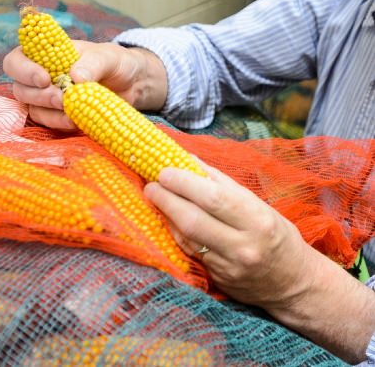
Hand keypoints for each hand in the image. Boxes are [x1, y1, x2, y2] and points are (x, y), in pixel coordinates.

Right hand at [3, 41, 166, 129]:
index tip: (45, 78)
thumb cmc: (116, 64)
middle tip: (62, 98)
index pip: (16, 61)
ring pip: (33, 109)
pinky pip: (49, 124)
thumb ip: (93, 63)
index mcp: (46, 55)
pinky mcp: (58, 117)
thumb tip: (75, 77)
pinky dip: (60, 124)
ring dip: (50, 113)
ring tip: (72, 112)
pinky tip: (75, 122)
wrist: (131, 86)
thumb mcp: (109, 57)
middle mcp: (41, 77)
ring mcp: (47, 99)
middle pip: (20, 89)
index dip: (23, 70)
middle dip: (40, 96)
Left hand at [144, 160, 374, 363]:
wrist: (292, 283)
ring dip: (166, 215)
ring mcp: (228, 267)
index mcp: (258, 220)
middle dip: (166, 199)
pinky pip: (189, 251)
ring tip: (155, 197)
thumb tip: (188, 161)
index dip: (183, 183)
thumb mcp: (258, 205)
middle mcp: (243, 246)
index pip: (213, 198)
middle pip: (193, 220)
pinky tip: (169, 219)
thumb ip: (222, 183)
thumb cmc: (275, 235)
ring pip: (186, 238)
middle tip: (151, 185)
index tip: (164, 171)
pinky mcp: (218, 280)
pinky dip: (175, 232)